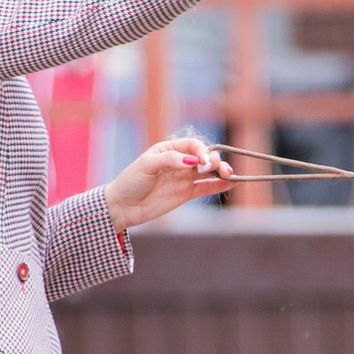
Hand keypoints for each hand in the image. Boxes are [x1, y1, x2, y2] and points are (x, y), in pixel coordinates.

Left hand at [103, 135, 233, 230]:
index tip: (204, 161)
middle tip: (220, 168)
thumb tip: (193, 161)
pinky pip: (205, 187)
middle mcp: (178, 162)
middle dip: (214, 161)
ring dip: (220, 172)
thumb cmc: (131, 182)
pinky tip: (229, 183)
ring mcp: (183, 178)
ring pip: (207, 172)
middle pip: (203, 158)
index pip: (192, 145)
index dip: (202, 151)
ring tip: (230, 175)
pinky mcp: (186, 194)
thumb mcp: (147, 166)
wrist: (123, 207)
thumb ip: (170, 161)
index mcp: (168, 149)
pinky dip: (218, 185)